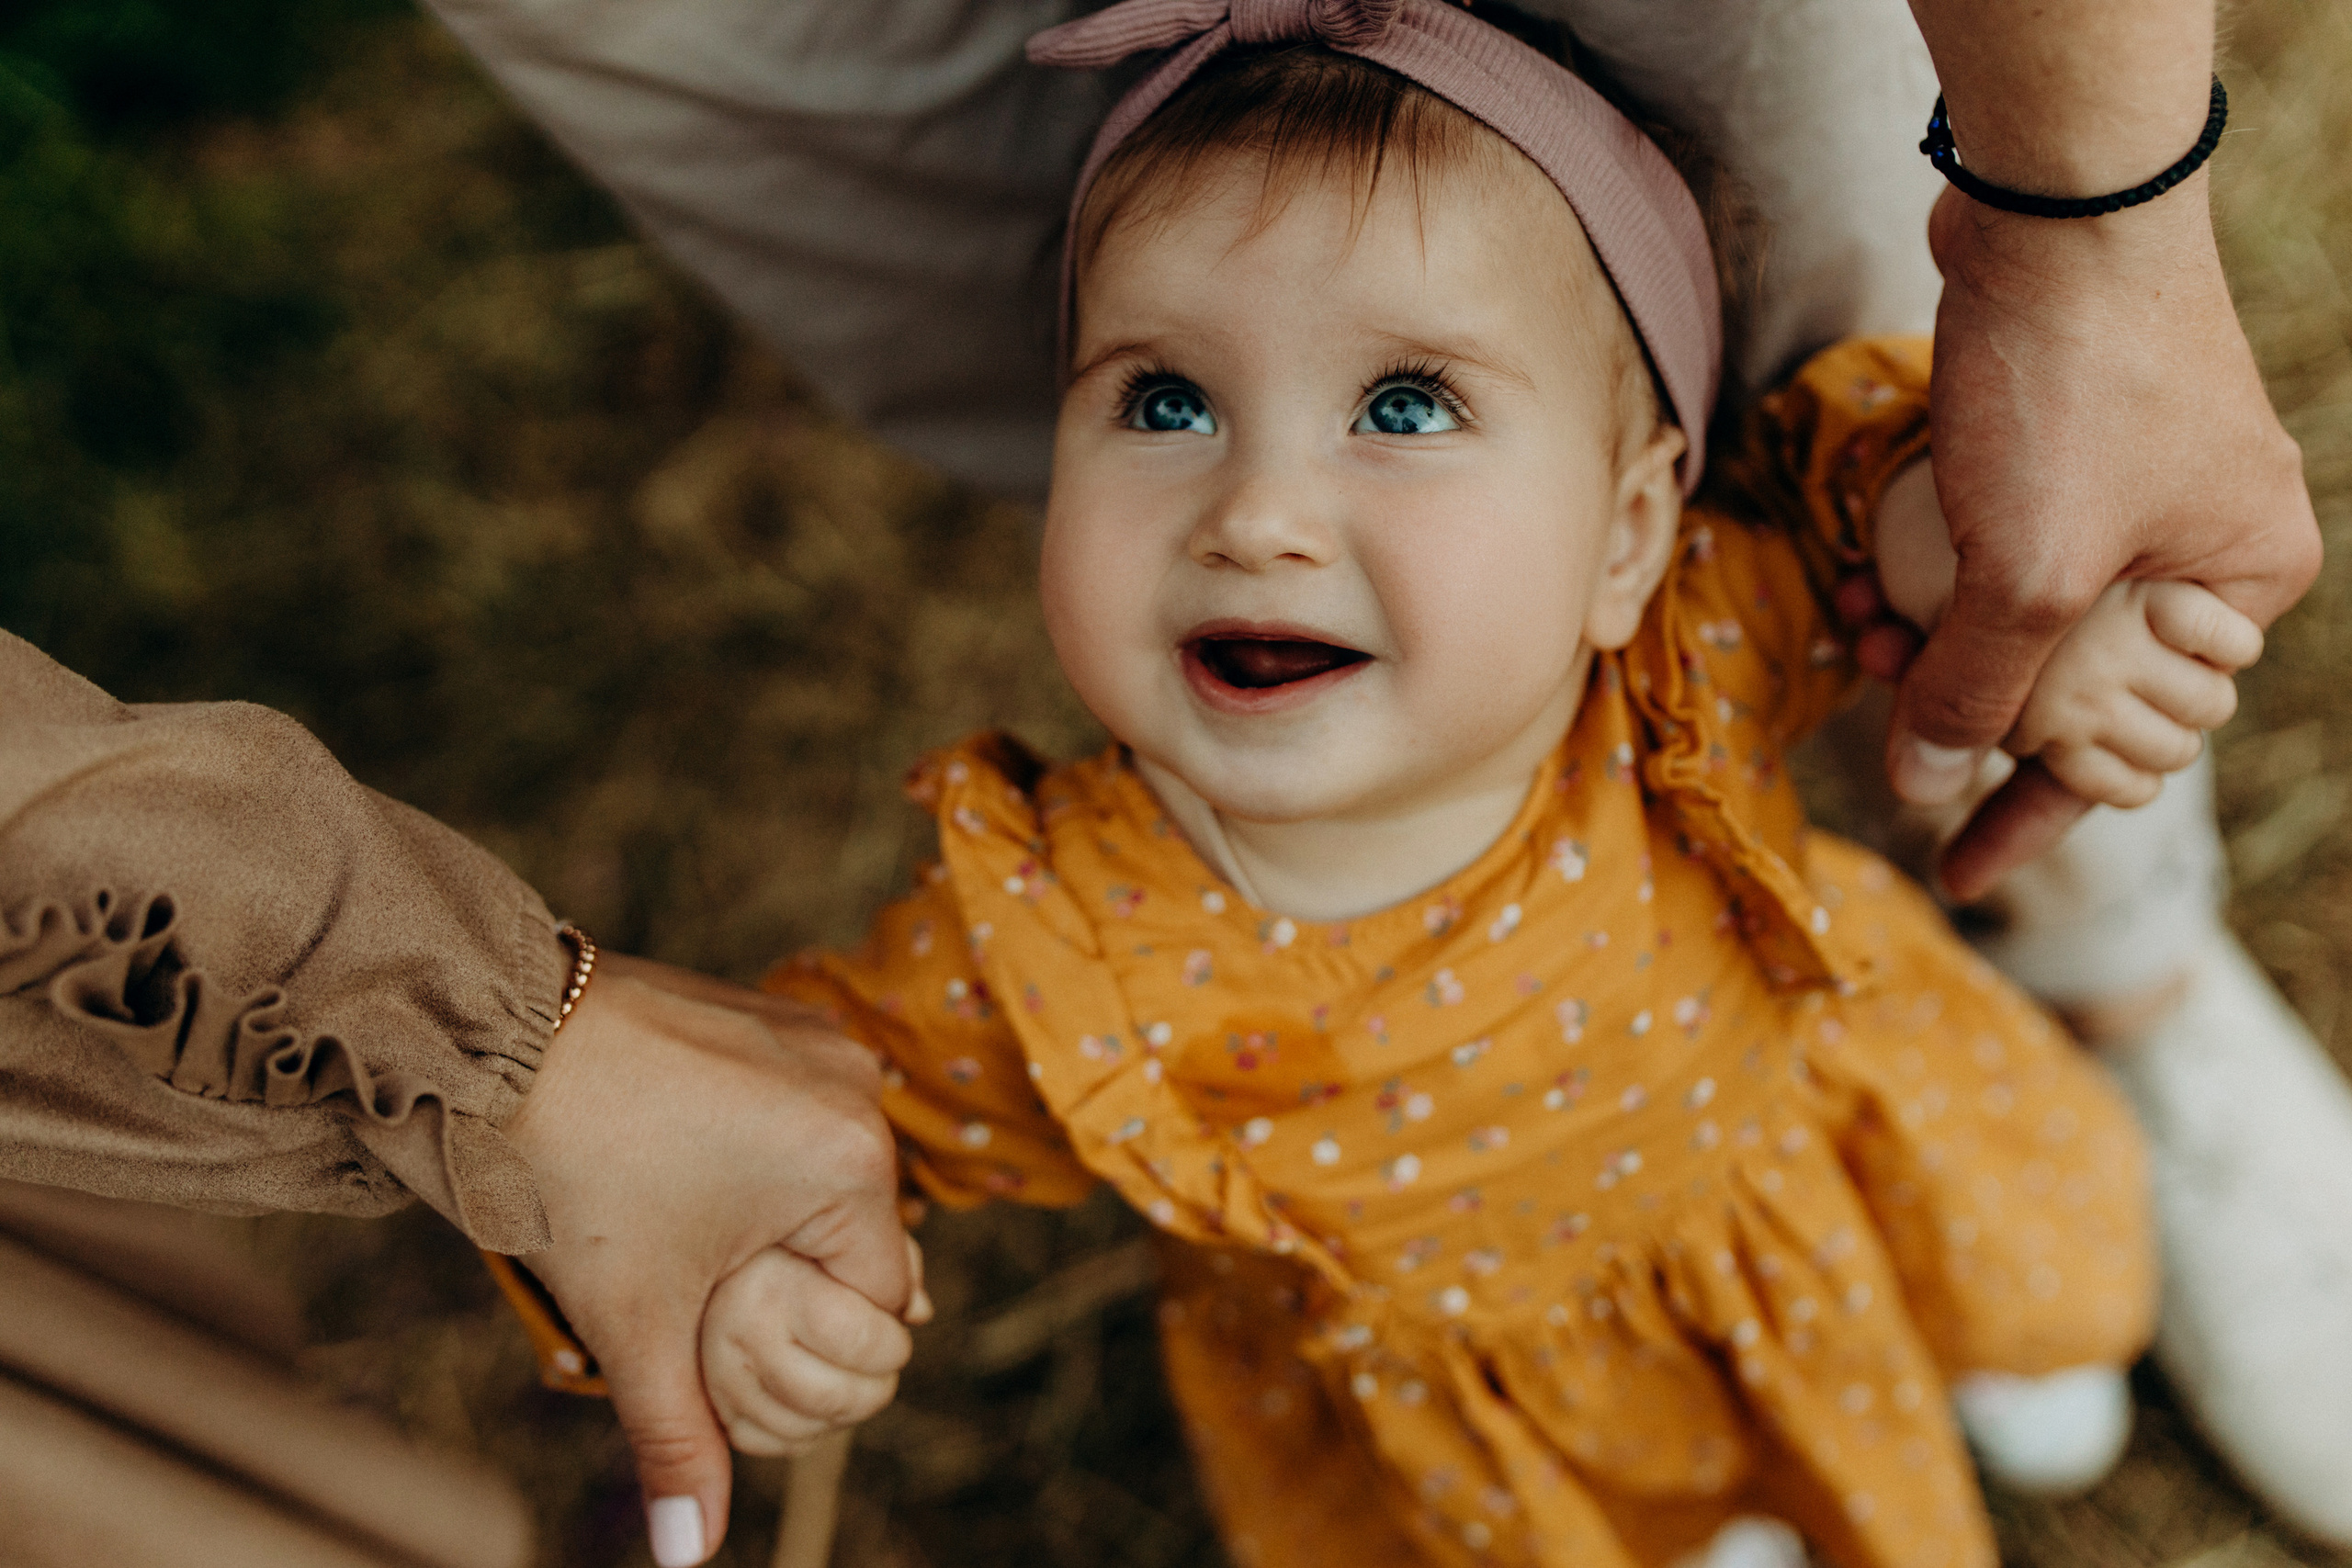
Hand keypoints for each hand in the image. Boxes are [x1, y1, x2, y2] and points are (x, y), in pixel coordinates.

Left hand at [500, 954, 910, 1566]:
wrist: (482, 1033)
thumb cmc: (567, 1172)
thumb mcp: (632, 1321)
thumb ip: (679, 1439)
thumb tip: (688, 1553)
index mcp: (850, 1162)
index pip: (877, 1301)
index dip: (802, 1341)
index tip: (719, 1327)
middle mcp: (858, 1090)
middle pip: (855, 1235)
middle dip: (783, 1276)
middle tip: (690, 1280)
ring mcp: (819, 1043)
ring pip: (823, 1172)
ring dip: (767, 1210)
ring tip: (674, 1214)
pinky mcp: (778, 1018)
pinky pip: (795, 1111)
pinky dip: (750, 1148)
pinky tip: (673, 1159)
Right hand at [703, 1239, 930, 1455]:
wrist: (717, 1234)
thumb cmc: (795, 1227)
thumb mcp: (845, 1218)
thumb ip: (890, 1260)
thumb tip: (918, 1312)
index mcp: (771, 1277)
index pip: (861, 1343)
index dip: (892, 1343)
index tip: (892, 1322)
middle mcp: (731, 1328)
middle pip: (833, 1398)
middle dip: (876, 1385)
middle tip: (882, 1358)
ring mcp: (712, 1371)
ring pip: (804, 1428)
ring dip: (845, 1411)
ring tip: (853, 1372)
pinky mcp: (707, 1400)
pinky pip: (768, 1443)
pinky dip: (804, 1429)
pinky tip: (814, 1389)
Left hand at [1890, 180, 2318, 896]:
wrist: (2056, 212)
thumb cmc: (2074, 393)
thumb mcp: (2026, 572)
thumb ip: (1976, 689)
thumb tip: (1925, 783)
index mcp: (2236, 594)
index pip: (2131, 747)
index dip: (2034, 816)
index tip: (1956, 875)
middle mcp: (2197, 551)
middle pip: (2066, 684)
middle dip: (1965, 704)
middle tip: (1878, 694)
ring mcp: (2131, 496)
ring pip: (2013, 616)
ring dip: (1929, 638)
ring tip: (1858, 629)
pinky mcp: (2063, 450)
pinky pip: (1991, 550)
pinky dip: (1931, 574)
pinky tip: (1867, 575)